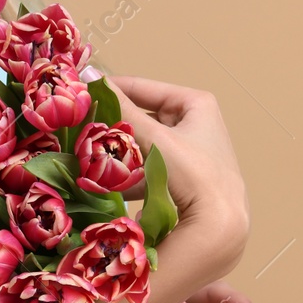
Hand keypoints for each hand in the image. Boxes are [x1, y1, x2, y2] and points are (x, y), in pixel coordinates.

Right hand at [96, 71, 250, 241]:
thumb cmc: (194, 173)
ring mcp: (193, 152)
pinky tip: (111, 184)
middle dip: (117, 128)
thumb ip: (123, 110)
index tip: (84, 94)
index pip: (144, 88)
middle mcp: (198, 124)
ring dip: (123, 153)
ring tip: (94, 158)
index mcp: (196, 104)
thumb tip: (90, 78)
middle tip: (87, 129)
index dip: (112, 90)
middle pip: (144, 118)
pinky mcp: (187, 177)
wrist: (219, 225)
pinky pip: (152, 167)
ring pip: (146, 145)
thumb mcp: (155, 138)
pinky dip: (133, 174)